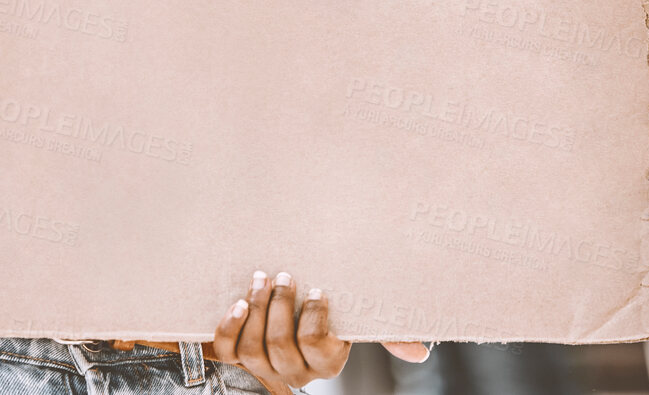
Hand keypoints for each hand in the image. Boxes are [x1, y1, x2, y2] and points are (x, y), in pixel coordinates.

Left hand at [209, 269, 429, 394]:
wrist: (280, 310)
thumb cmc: (320, 311)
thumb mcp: (352, 322)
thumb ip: (385, 334)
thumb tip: (420, 352)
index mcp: (326, 363)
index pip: (318, 347)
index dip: (313, 317)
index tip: (316, 289)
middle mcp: (293, 372)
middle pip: (281, 346)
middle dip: (280, 307)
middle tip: (284, 276)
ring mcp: (262, 368)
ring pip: (253, 349)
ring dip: (256, 310)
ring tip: (260, 280)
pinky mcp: (234, 358)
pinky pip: (228, 351)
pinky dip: (231, 325)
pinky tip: (238, 303)